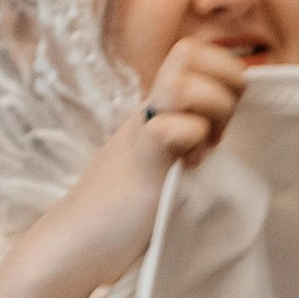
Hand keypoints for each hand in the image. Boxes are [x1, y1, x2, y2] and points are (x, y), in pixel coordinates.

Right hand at [25, 36, 263, 297]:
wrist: (74, 246)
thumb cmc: (121, 213)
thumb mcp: (163, 165)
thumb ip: (185, 144)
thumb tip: (217, 136)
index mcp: (157, 111)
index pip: (195, 53)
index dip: (224, 73)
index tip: (222, 120)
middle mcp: (149, 113)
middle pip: (191, 51)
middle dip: (224, 83)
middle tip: (216, 131)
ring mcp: (141, 136)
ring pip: (185, 83)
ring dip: (210, 112)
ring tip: (201, 151)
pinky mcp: (140, 167)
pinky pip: (168, 129)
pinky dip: (188, 141)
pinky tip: (186, 168)